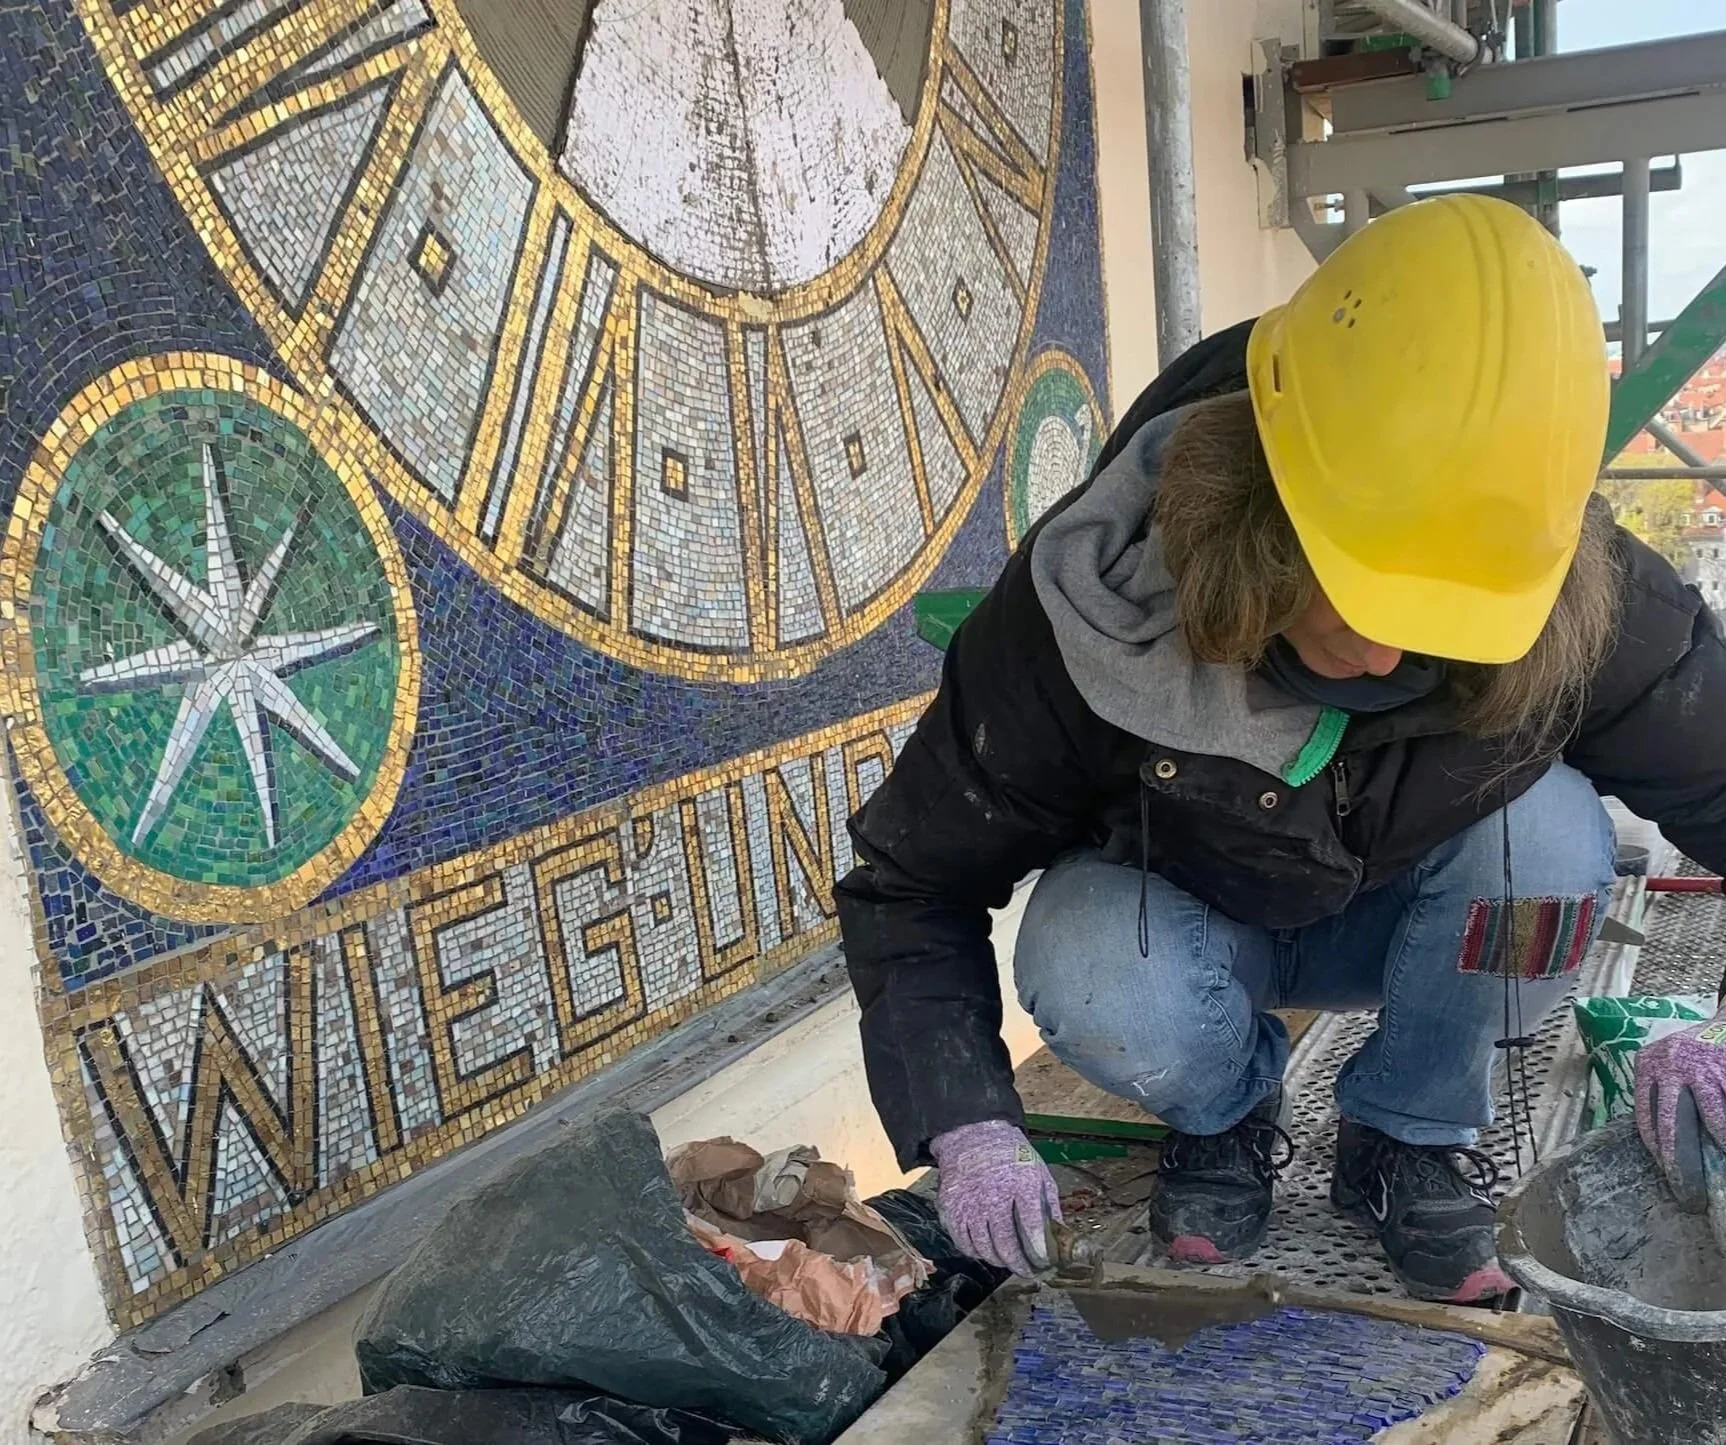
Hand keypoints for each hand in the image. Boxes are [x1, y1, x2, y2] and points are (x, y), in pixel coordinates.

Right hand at [929, 1119, 1061, 1275]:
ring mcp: (969, 1203)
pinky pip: (963, 1242)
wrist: (972, 1134)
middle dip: (1019, 1264)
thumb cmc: (1010, 1155)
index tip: (1043, 1262)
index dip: (1039, 1251)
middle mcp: (993, 1195)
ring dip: (998, 1260)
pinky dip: (975, 1252)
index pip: (1032, 1227)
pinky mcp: (951, 1207)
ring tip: (1007, 1261)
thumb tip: (1059, 1234)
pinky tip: (985, 1251)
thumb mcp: (1038, 1171)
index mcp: (1020, 1184)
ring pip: (984, 1248)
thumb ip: (1049, 1203)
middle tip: (1026, 1271)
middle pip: (1006, 1244)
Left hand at [1636, 1013, 1725, 1210]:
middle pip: (1673, 1128)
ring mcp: (1706, 1070)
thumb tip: (1666, 1150)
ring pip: (1714, 1124)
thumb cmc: (1697, 1053)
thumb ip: (1663, 1096)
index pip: (1648, 1120)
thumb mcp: (1669, 1065)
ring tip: (1722, 1178)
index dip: (1660, 1154)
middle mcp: (1672, 1067)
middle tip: (1691, 1197)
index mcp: (1649, 1067)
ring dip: (1720, 1150)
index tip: (1670, 1180)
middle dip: (1682, 1168)